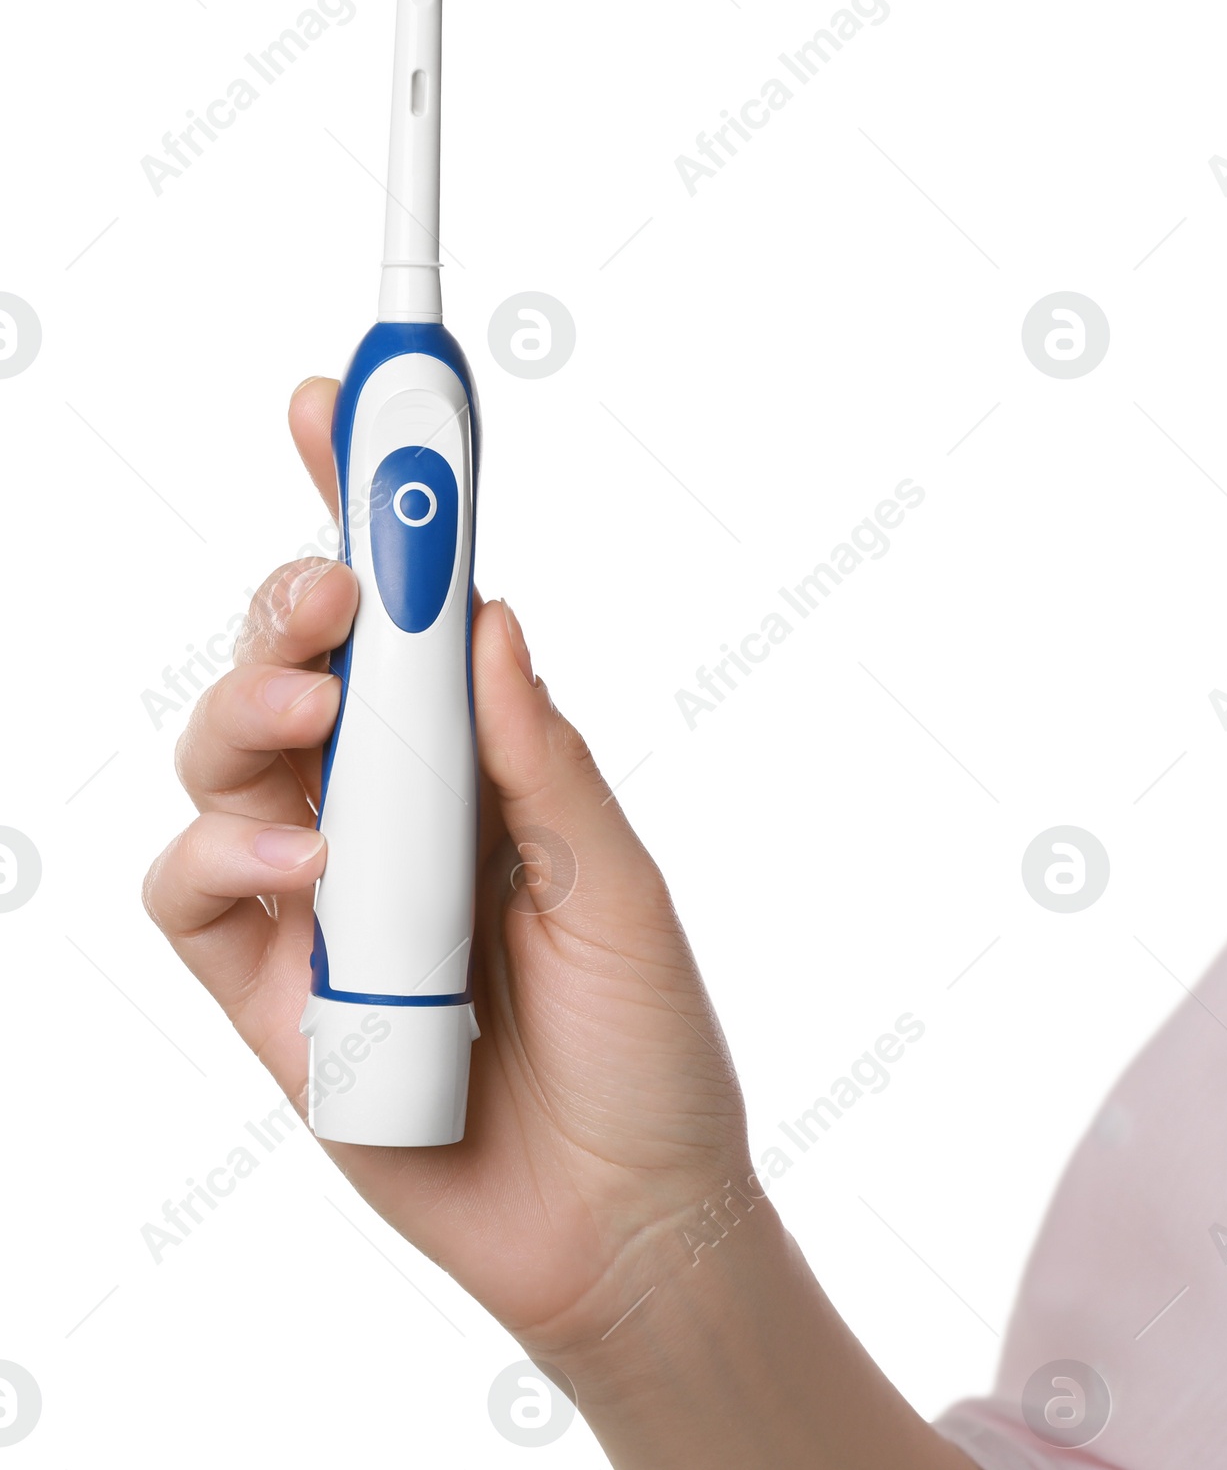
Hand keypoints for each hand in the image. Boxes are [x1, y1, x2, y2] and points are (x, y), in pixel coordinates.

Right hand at [142, 378, 748, 1352]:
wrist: (619, 1217)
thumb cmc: (642, 1046)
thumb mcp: (617, 883)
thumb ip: (541, 760)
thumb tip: (482, 622)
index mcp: (477, 764)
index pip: (403, 617)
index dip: (365, 510)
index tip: (340, 401)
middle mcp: (385, 808)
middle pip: (293, 660)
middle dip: (291, 600)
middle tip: (326, 594)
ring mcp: (313, 890)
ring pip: (220, 748)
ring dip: (248, 706)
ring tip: (310, 718)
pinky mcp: (262, 983)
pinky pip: (191, 882)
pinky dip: (227, 849)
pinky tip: (303, 863)